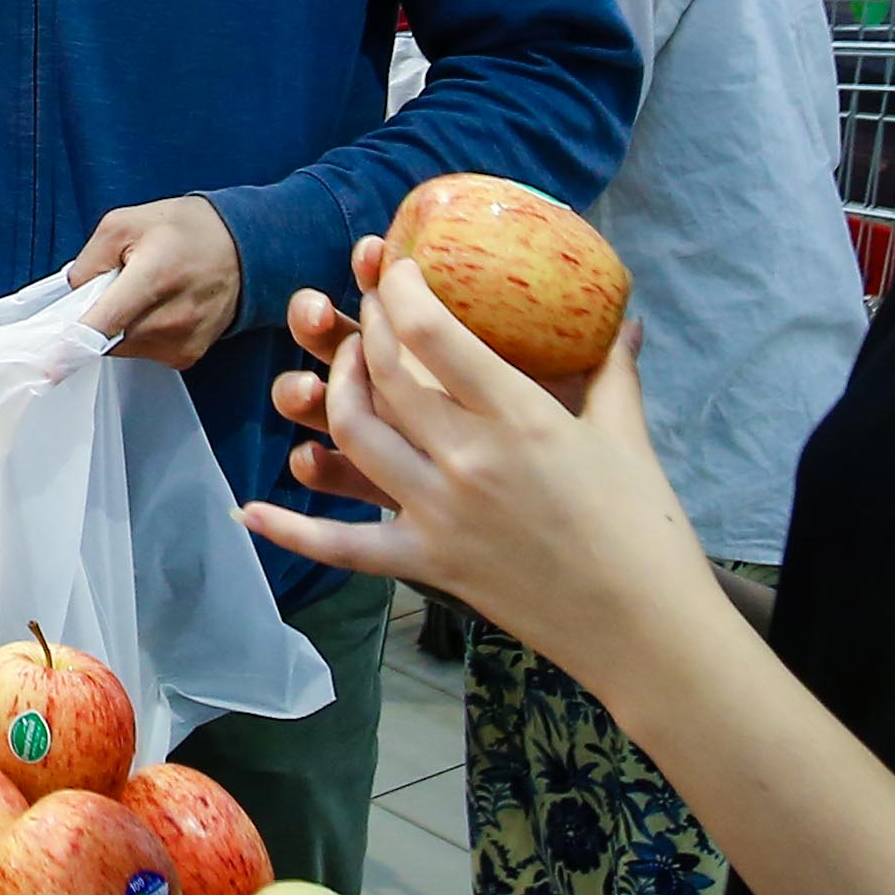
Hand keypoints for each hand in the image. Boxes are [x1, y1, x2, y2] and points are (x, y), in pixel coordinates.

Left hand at [63, 195, 245, 364]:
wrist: (245, 248)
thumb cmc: (186, 231)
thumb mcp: (126, 222)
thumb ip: (90, 258)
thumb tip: (74, 294)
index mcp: (153, 277)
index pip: (104, 323)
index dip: (72, 346)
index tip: (47, 368)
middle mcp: (170, 317)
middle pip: (106, 338)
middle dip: (97, 317)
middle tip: (118, 287)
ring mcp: (181, 342)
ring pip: (122, 348)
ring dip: (120, 326)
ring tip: (146, 293)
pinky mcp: (187, 356)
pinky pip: (143, 353)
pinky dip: (140, 334)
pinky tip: (160, 307)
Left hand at [248, 231, 709, 690]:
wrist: (644, 627)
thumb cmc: (645, 526)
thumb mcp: (627, 436)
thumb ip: (613, 369)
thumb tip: (626, 318)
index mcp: (520, 416)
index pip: (434, 333)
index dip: (400, 288)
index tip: (395, 266)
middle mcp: (467, 458)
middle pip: (385, 372)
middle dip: (365, 325)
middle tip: (367, 306)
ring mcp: (438, 513)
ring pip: (354, 434)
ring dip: (330, 390)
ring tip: (336, 367)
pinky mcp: (427, 563)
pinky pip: (343, 544)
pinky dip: (292, 529)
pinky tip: (249, 510)